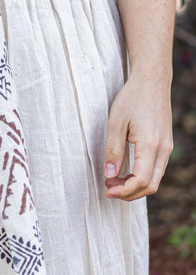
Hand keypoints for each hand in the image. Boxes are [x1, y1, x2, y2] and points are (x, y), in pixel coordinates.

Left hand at [103, 73, 172, 200]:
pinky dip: (142, 177)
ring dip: (135, 186)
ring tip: (113, 180)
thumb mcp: (116, 122)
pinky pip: (156, 169)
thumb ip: (113, 150)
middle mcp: (163, 149)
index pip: (141, 180)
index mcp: (151, 145)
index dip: (124, 191)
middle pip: (150, 186)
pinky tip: (126, 171)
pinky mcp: (165, 144)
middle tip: (108, 188)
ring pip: (154, 179)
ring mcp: (167, 147)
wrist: (152, 81)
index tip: (107, 190)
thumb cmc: (132, 97)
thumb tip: (109, 175)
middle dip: (129, 193)